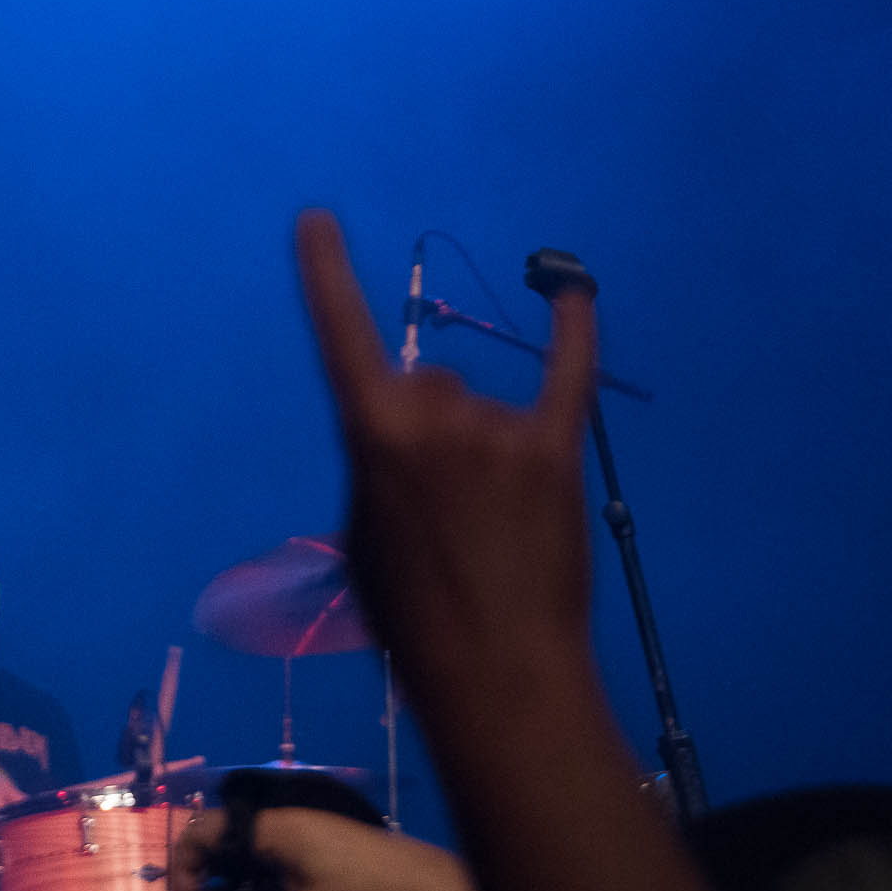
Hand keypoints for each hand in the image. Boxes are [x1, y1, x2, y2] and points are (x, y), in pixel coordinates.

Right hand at [292, 210, 597, 702]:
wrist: (496, 671)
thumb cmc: (412, 616)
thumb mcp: (363, 534)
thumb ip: (380, 464)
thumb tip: (411, 435)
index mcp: (371, 435)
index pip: (342, 337)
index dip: (326, 275)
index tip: (317, 218)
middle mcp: (435, 417)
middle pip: (426, 383)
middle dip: (428, 427)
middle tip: (440, 507)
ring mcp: (499, 431)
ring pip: (479, 406)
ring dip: (479, 447)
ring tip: (490, 525)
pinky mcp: (556, 452)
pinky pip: (566, 376)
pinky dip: (572, 333)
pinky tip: (574, 293)